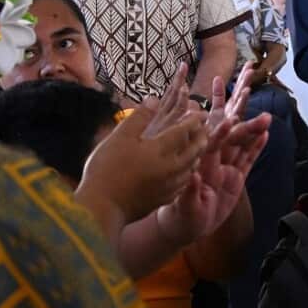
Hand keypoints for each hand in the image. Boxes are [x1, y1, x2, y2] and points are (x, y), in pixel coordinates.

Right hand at [79, 64, 208, 224]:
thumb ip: (139, 118)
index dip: (193, 120)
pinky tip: (184, 172)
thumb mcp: (119, 137)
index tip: (201, 113)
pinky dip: (188, 173)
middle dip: (202, 138)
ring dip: (197, 155)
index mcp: (159, 150)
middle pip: (194, 150)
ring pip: (191, 168)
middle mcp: (170, 168)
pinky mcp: (163, 199)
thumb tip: (154, 100)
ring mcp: (168, 186)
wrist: (101, 208)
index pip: (183, 131)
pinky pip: (184, 183)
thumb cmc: (106, 169)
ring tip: (199, 148)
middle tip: (206, 129)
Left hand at [157, 64, 268, 242]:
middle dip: (241, 116)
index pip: (212, 143)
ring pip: (242, 144)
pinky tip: (266, 133)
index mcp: (201, 164)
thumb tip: (191, 177)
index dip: (221, 130)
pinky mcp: (236, 178)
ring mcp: (226, 168)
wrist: (185, 225)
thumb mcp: (183, 207)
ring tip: (267, 116)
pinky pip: (247, 159)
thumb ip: (188, 192)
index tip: (230, 118)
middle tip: (250, 90)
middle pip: (231, 135)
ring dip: (253, 130)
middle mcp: (215, 160)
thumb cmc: (180, 215)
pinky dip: (256, 147)